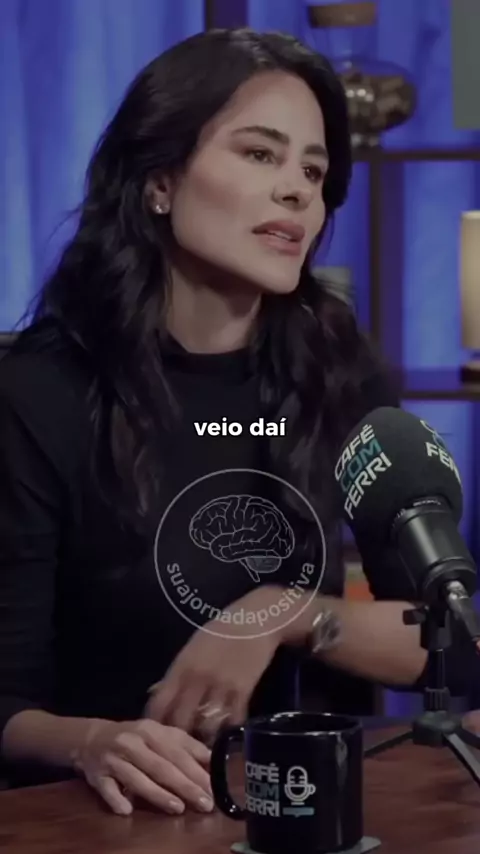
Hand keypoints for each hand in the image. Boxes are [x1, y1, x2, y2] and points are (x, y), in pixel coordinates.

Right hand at [72, 718, 213, 816]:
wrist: (92, 738)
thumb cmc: (135, 739)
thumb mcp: (159, 734)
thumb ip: (184, 745)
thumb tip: (212, 759)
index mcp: (151, 730)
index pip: (177, 751)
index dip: (196, 770)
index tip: (213, 787)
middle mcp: (133, 743)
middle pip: (161, 766)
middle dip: (185, 786)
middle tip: (204, 803)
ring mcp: (113, 759)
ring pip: (137, 779)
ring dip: (158, 794)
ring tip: (178, 808)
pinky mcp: (97, 775)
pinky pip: (107, 789)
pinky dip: (117, 799)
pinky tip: (128, 809)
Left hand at [144, 588, 284, 742]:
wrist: (255, 620)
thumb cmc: (220, 631)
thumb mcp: (192, 648)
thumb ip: (175, 673)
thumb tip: (154, 692)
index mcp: (182, 667)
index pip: (159, 702)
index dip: (153, 723)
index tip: (152, 735)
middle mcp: (198, 679)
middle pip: (180, 721)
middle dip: (177, 738)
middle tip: (177, 749)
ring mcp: (221, 686)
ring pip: (206, 726)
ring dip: (203, 738)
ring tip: (201, 748)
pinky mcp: (243, 692)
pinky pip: (232, 721)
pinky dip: (227, 732)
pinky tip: (224, 737)